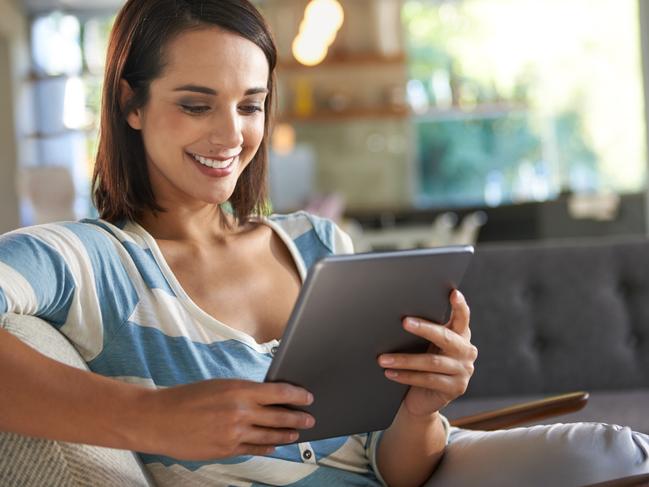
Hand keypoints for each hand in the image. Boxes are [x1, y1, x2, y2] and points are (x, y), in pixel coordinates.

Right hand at [137, 379, 314, 459]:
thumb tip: (267, 398)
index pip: (279, 393)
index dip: (298, 396)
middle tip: (310, 418)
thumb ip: (244, 393)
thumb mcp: (219, 386)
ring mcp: (234, 433)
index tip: (308, 397)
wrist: (158, 419)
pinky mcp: (226, 450)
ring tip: (297, 433)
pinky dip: (266, 447)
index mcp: (239, 390)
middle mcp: (240, 412)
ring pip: (269, 436)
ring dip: (286, 435)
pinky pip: (253, 449)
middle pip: (279, 417)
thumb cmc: (187, 398)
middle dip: (298, 418)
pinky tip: (274, 446)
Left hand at [378, 290, 476, 417]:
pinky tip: (390, 373)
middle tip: (404, 322)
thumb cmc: (420, 364)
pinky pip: (428, 380)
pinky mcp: (456, 388)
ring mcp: (464, 371)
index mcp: (461, 335)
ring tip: (383, 359)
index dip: (459, 306)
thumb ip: (423, 331)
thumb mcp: (424, 345)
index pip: (462, 318)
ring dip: (404, 360)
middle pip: (446, 337)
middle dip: (424, 329)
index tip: (453, 293)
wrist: (422, 399)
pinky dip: (406, 376)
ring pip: (432, 362)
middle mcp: (467, 351)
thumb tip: (400, 315)